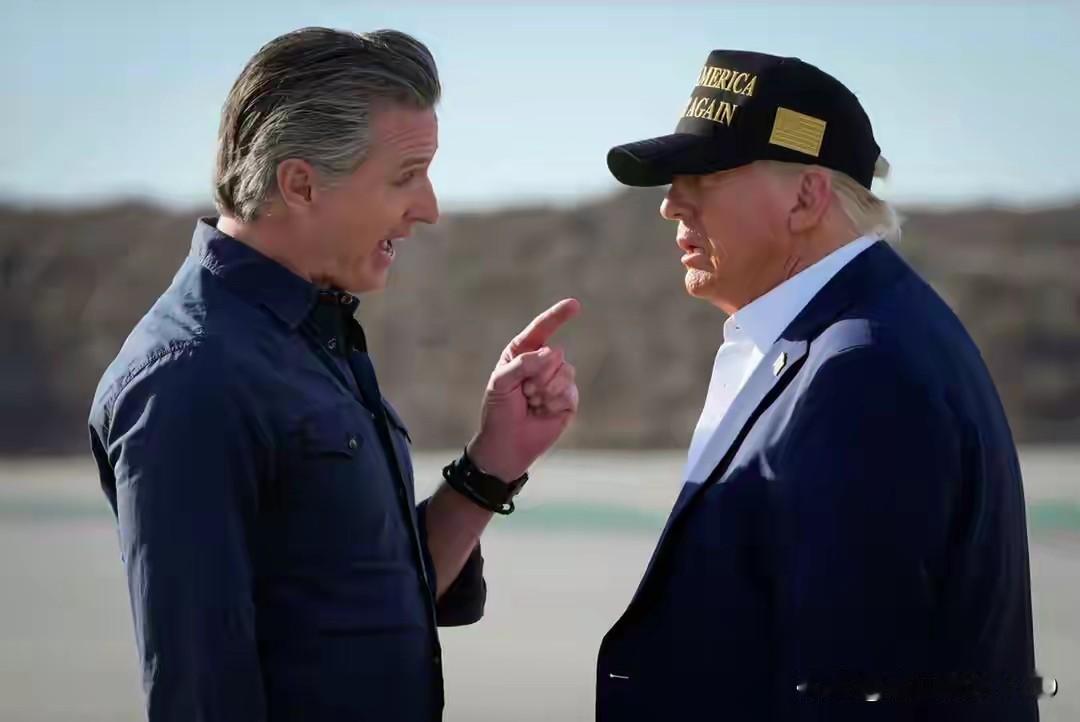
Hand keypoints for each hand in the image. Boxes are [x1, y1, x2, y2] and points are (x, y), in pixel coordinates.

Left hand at [466, 298, 580, 481]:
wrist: (506, 445)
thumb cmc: (498, 411)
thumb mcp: (500, 383)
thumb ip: (523, 363)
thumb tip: (552, 352)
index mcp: (523, 353)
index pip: (542, 329)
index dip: (558, 316)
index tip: (575, 305)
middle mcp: (542, 363)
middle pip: (555, 354)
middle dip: (538, 375)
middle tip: (524, 393)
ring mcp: (557, 381)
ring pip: (565, 372)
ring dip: (546, 390)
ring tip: (533, 403)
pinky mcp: (568, 400)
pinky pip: (570, 392)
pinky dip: (554, 403)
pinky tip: (542, 413)